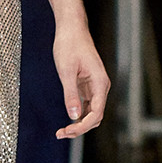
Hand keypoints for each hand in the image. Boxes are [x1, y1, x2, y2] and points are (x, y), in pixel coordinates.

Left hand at [52, 22, 109, 138]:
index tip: (67, 131)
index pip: (96, 113)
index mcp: (99, 83)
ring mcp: (95, 86)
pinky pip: (86, 105)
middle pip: (95, 116)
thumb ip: (70, 94)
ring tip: (62, 131)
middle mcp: (100, 86)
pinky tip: (67, 119)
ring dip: (79, 123)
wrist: (71, 28)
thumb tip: (74, 116)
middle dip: (80, 128)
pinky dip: (78, 114)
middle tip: (61, 133)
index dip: (83, 126)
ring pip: (91, 112)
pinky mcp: (88, 84)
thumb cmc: (69, 45)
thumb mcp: (66, 70)